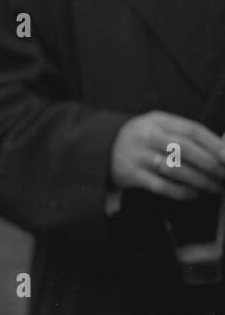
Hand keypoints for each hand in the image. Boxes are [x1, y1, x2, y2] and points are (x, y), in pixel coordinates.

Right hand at [110, 111, 224, 200]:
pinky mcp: (130, 174)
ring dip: (200, 181)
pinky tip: (194, 194)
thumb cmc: (143, 139)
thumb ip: (186, 136)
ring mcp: (137, 155)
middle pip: (185, 149)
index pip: (191, 130)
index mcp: (157, 120)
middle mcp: (146, 135)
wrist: (101, 146)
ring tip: (215, 188)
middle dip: (211, 165)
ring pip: (175, 169)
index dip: (214, 144)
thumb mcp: (160, 127)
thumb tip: (223, 149)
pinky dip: (182, 192)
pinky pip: (162, 186)